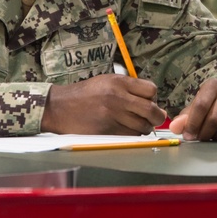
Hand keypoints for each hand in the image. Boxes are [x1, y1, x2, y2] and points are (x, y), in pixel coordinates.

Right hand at [41, 74, 165, 134]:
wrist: (60, 107)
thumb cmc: (84, 94)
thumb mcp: (107, 81)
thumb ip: (128, 88)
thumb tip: (151, 100)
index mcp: (119, 82)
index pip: (151, 90)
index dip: (155, 98)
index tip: (151, 102)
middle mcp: (118, 98)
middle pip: (151, 110)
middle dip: (157, 117)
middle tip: (154, 119)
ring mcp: (113, 115)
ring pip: (142, 126)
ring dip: (144, 128)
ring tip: (138, 125)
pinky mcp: (107, 131)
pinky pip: (129, 136)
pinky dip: (133, 136)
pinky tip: (126, 131)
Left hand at [168, 79, 216, 140]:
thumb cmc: (212, 105)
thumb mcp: (197, 107)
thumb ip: (185, 118)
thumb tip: (174, 127)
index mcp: (213, 85)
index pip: (201, 105)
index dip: (193, 124)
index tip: (189, 136)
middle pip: (214, 119)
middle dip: (205, 133)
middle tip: (201, 138)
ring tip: (213, 135)